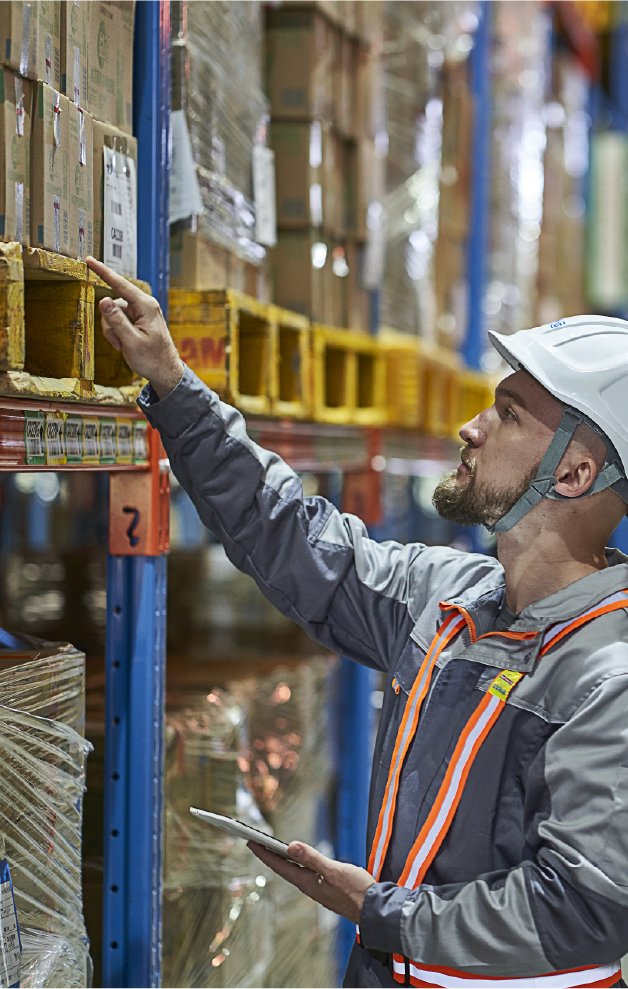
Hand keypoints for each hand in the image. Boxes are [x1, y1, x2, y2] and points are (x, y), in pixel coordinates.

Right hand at [85, 256, 184, 398]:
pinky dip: (118, 333)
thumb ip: (117, 321)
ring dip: (113, 331)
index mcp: (145, 306)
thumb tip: (103, 300)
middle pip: (113, 304)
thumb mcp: (131, 341)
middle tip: (118, 342)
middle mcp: (144, 305)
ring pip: (114, 314)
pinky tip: (126, 344)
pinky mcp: (138, 319)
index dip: (103, 272)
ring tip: (123, 345)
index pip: (120, 284)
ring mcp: (141, 312)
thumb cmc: (152, 359)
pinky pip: (119, 320)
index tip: (90, 260)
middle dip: (110, 324)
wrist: (165, 372)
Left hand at [247, 840, 374, 924]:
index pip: (280, 865)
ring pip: (294, 871)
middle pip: (284, 868)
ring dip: (282, 859)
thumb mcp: (334, 870)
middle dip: (269, 855)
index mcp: (307, 883)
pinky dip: (297, 864)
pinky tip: (299, 860)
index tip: (250, 842)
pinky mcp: (327, 889)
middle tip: (256, 842)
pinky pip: (305, 874)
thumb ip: (313, 858)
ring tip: (273, 849)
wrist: (374, 910)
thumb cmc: (356, 891)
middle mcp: (309, 887)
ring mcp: (318, 889)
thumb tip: (290, 846)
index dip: (264, 853)